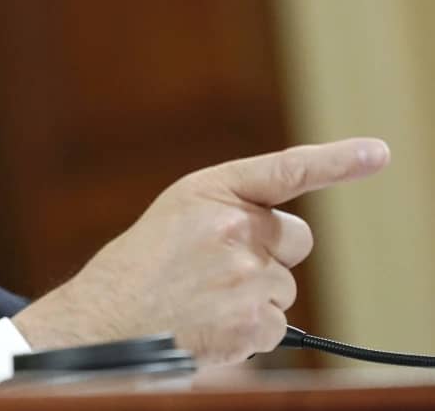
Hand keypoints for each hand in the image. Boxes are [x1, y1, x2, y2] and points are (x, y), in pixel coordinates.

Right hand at [12, 138, 389, 365]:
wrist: (105, 323)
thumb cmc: (138, 270)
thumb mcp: (176, 218)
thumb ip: (229, 213)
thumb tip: (287, 239)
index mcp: (209, 191)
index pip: (285, 169)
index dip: (337, 160)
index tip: (378, 153)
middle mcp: (233, 228)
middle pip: (295, 239)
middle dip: (273, 253)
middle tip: (222, 269)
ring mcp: (246, 276)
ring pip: (284, 286)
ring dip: (255, 297)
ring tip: (202, 301)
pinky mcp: (253, 322)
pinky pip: (277, 325)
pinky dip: (250, 330)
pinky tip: (209, 325)